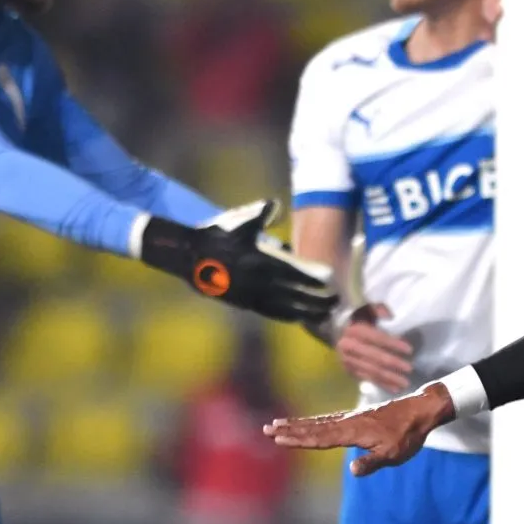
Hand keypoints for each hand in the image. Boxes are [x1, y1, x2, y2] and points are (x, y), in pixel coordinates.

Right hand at [140, 201, 334, 324]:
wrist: (187, 255)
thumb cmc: (216, 234)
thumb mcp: (238, 220)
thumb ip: (259, 213)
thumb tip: (275, 205)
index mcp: (258, 260)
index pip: (292, 272)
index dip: (312, 279)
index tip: (330, 283)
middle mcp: (256, 281)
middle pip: (293, 294)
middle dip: (316, 300)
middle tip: (335, 302)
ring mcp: (248, 294)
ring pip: (283, 307)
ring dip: (305, 312)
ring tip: (324, 315)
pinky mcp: (241, 302)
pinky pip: (267, 311)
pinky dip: (285, 315)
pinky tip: (298, 318)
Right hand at [266, 384, 453, 474]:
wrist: (420, 410)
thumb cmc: (408, 435)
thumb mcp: (394, 454)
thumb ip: (372, 462)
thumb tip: (352, 470)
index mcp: (353, 432)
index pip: (320, 438)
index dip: (298, 439)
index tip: (277, 438)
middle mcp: (348, 422)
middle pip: (313, 427)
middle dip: (290, 429)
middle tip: (267, 428)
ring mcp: (351, 418)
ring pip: (319, 421)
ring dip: (298, 423)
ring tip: (278, 423)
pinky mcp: (356, 416)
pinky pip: (329, 419)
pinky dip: (314, 421)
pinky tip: (308, 423)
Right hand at [335, 302, 414, 392]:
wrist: (336, 331)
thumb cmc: (358, 319)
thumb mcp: (367, 308)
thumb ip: (378, 309)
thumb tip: (390, 316)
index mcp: (354, 330)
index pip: (376, 338)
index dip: (393, 344)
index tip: (409, 350)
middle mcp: (348, 346)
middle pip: (374, 357)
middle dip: (393, 363)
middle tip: (409, 368)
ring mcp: (347, 361)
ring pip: (371, 371)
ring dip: (389, 378)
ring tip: (405, 382)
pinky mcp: (349, 371)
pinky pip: (367, 379)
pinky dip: (382, 384)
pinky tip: (395, 388)